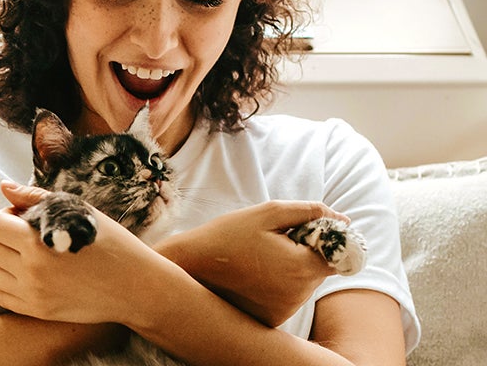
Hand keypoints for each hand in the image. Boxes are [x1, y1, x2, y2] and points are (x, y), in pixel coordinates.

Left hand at [0, 181, 174, 325]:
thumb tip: (4, 186)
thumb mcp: (76, 211)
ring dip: (4, 261)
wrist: (136, 286)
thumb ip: (35, 198)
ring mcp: (34, 295)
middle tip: (26, 236)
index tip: (24, 218)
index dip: (6, 216)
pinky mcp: (39, 312)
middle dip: (4, 237)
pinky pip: (2, 296)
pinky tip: (29, 275)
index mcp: (38, 242)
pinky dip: (9, 283)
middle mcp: (32, 271)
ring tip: (27, 256)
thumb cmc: (110, 243)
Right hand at [153, 200, 347, 326]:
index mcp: (303, 267)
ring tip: (258, 257)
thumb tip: (342, 219)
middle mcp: (299, 295)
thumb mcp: (267, 213)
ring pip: (304, 283)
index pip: (338, 253)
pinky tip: (253, 274)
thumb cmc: (226, 236)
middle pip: (320, 269)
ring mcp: (286, 310)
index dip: (325, 238)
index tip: (304, 231)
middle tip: (273, 240)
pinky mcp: (272, 319)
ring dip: (291, 269)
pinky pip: (288, 297)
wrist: (189, 267)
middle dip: (305, 252)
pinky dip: (277, 285)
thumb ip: (308, 212)